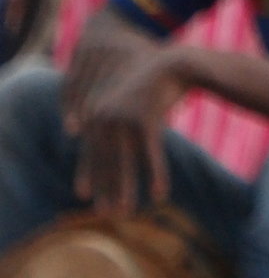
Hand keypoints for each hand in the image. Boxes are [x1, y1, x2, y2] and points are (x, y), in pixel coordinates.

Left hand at [61, 15, 183, 212]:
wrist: (175, 63)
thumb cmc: (150, 85)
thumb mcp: (126, 104)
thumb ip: (111, 123)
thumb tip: (101, 147)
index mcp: (97, 112)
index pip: (91, 150)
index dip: (88, 174)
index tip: (84, 196)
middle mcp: (106, 115)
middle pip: (106, 160)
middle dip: (106, 189)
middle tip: (106, 214)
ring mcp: (125, 116)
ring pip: (126, 162)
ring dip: (126, 190)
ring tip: (126, 213)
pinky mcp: (147, 117)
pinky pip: (152, 153)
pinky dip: (157, 175)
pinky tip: (160, 195)